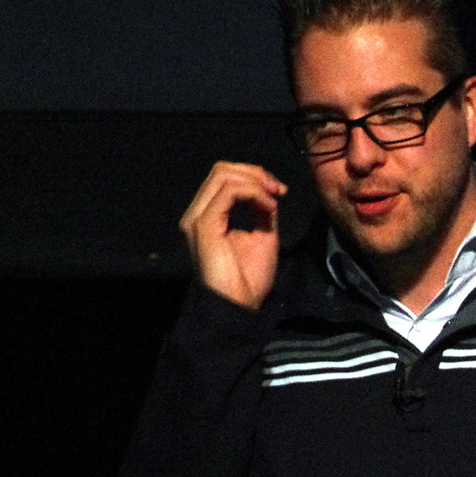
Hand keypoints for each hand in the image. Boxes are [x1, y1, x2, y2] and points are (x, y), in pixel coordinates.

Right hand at [179, 162, 287, 309]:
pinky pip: (229, 193)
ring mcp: (197, 218)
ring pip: (224, 175)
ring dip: (255, 181)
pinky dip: (253, 193)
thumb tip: (268, 190)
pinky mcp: (204, 225)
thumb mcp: (262, 234)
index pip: (224, 177)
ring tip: (273, 198)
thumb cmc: (249, 278)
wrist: (239, 306)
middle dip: (254, 173)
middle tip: (277, 189)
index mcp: (208, 215)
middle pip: (222, 170)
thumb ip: (261, 210)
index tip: (278, 190)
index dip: (253, 176)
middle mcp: (197, 213)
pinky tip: (268, 207)